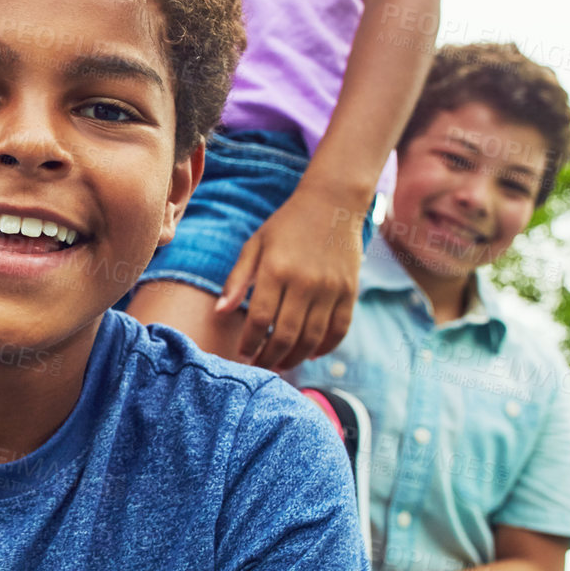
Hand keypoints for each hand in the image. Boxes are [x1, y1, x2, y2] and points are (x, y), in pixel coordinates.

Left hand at [214, 184, 366, 369]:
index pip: (260, 319)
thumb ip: (237, 280)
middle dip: (270, 358)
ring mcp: (330, 288)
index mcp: (276, 269)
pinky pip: (339, 330)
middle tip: (260, 367)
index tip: (242, 354)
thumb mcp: (255, 245)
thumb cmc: (286, 226)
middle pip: (286, 335)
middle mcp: (305, 282)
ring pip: (312, 338)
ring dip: (295, 358)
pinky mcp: (349, 292)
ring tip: (281, 364)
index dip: (250, 342)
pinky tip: (311, 354)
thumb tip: (220, 313)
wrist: (332, 203)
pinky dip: (325, 347)